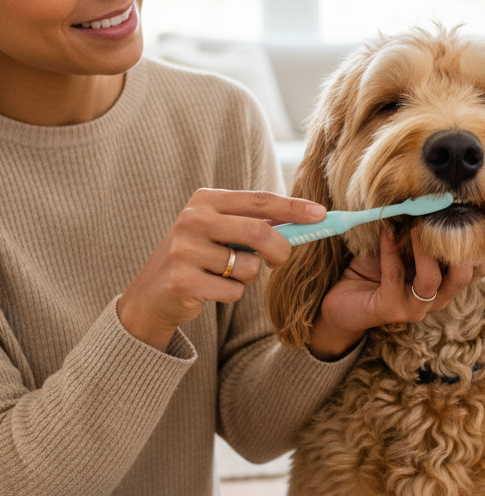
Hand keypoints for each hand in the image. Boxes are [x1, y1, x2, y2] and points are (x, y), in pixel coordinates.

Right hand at [118, 189, 327, 350]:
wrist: (151, 295)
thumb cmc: (199, 259)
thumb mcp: (220, 232)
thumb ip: (255, 223)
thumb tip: (308, 220)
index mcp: (205, 200)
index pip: (259, 200)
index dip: (294, 207)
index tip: (321, 214)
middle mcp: (192, 219)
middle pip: (259, 232)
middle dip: (280, 250)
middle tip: (280, 261)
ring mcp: (185, 250)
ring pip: (248, 267)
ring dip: (248, 277)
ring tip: (225, 275)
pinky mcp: (183, 281)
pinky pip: (233, 291)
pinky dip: (232, 294)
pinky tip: (210, 290)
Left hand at [305, 225, 484, 359]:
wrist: (343, 302)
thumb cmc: (374, 272)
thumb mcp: (401, 249)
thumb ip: (416, 235)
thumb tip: (426, 200)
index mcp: (443, 284)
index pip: (474, 269)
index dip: (477, 245)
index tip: (467, 216)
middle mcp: (435, 299)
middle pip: (461, 276)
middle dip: (455, 245)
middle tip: (441, 217)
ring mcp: (415, 308)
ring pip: (431, 279)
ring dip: (423, 247)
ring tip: (416, 224)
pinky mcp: (391, 310)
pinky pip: (394, 275)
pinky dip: (390, 250)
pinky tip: (386, 232)